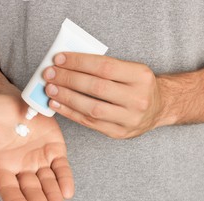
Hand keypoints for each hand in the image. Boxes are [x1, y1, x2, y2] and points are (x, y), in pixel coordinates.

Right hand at [0, 94, 73, 200]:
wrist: (11, 98)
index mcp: (2, 165)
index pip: (9, 189)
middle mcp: (21, 166)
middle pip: (31, 190)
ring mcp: (39, 159)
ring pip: (48, 182)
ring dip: (54, 196)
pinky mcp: (54, 149)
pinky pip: (61, 166)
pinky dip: (64, 178)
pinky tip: (68, 191)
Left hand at [43, 53, 163, 138]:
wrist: (158, 108)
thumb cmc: (138, 86)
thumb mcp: (130, 70)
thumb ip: (105, 67)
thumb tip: (69, 64)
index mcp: (140, 76)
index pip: (104, 66)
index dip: (78, 62)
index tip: (59, 59)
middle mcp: (137, 98)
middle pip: (96, 87)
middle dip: (68, 79)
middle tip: (49, 74)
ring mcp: (128, 119)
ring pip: (91, 108)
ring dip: (66, 98)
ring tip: (50, 89)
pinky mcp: (118, 133)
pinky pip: (89, 123)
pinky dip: (70, 113)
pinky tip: (57, 105)